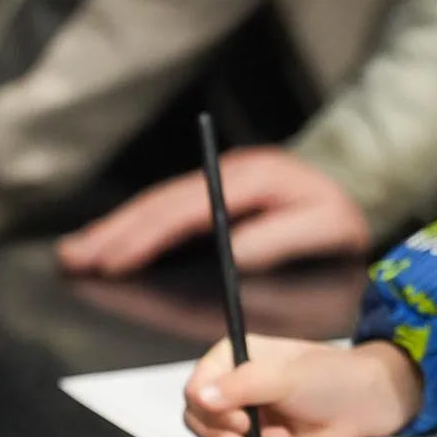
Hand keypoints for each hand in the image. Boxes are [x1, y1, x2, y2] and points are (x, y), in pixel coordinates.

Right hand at [58, 147, 372, 275]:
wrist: (364, 178)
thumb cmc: (345, 210)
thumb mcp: (325, 226)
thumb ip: (281, 238)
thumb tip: (234, 254)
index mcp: (247, 181)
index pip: (184, 211)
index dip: (146, 237)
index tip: (114, 260)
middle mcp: (226, 176)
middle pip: (159, 205)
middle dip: (114, 233)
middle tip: (73, 259)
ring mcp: (219, 182)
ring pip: (157, 205)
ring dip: (116, 229)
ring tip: (77, 252)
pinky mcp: (218, 193)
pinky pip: (168, 210)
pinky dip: (137, 226)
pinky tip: (115, 244)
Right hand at [183, 337, 421, 436]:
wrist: (366, 406)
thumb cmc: (330, 378)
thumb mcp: (288, 376)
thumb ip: (244, 385)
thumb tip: (199, 397)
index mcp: (233, 357)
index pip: (196, 386)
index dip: (210, 409)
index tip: (241, 422)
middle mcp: (232, 384)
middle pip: (199, 418)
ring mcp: (244, 414)